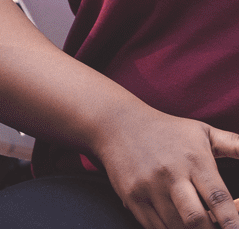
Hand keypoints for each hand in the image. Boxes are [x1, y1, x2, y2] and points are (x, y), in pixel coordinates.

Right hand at [92, 106, 238, 228]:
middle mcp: (170, 174)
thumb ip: (236, 146)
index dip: (231, 219)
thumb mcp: (204, 132)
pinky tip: (177, 225)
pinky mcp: (131, 196)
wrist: (116, 124)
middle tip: (217, 228)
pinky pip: (153, 226)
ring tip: (197, 225)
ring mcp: (148, 187)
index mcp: (194, 160)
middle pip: (195, 218)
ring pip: (175, 226)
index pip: (218, 197)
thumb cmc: (167, 130)